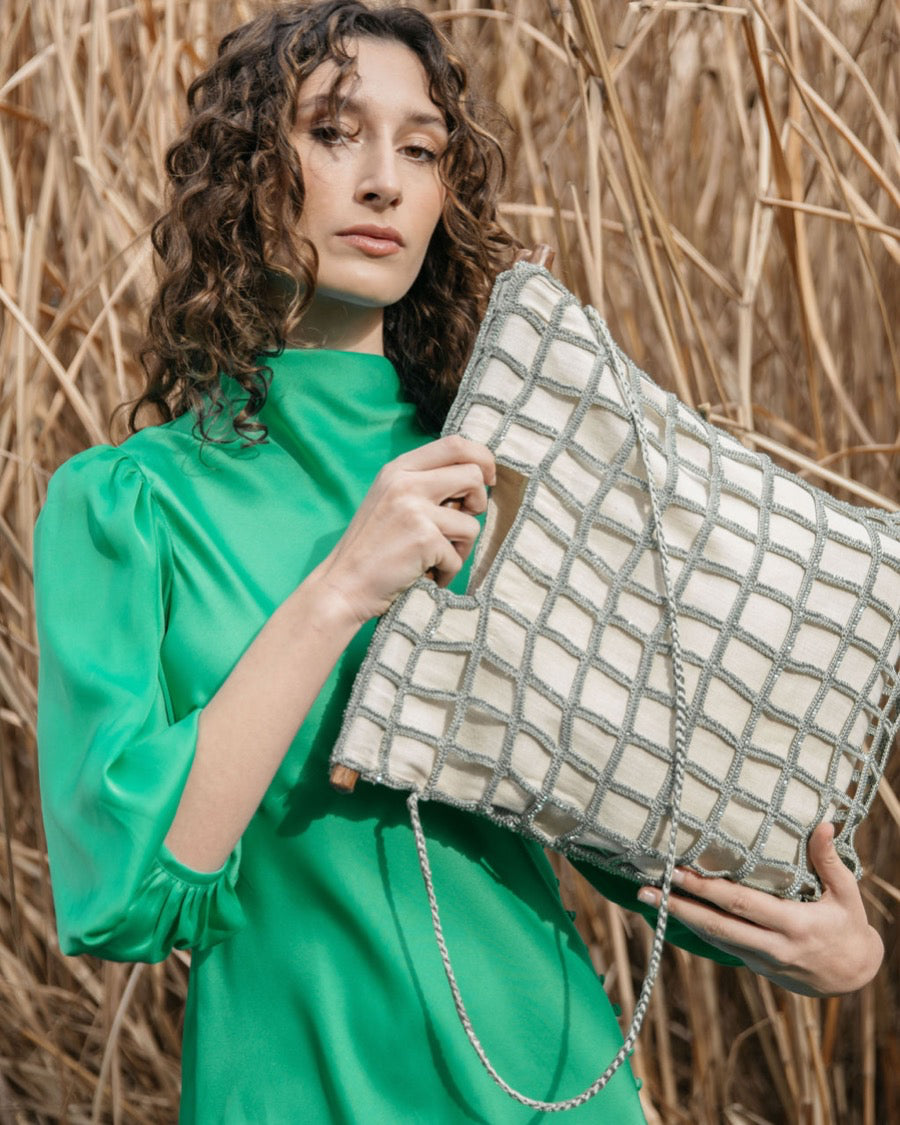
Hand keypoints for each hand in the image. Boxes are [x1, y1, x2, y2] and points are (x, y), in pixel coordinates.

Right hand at [312, 435, 494, 624]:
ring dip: (461, 546)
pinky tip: (427, 575)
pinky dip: (448, 571)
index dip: (482, 458)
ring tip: (437, 557)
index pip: (455, 444)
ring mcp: (414, 509)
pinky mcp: (424, 538)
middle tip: (461, 523)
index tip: (487, 479)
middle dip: (478, 502)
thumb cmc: (373, 548)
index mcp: (398, 468)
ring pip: (472, 521)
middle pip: (473, 474)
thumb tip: (477, 478)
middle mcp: (405, 482)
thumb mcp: (391, 500)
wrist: (344, 584)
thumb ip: (425, 484)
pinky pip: (459, 555)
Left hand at [637, 823, 883, 996]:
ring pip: (714, 939)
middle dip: (680, 906)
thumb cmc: (849, 926)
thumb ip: (829, 860)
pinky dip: (695, 929)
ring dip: (679, 918)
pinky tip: (672, 911)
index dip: (707, 890)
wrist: (854, 977)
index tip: (678, 872)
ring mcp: (762, 959)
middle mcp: (773, 946)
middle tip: (646, 889)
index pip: (741, 905)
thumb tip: (824, 823)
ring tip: (647, 897)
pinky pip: (721, 945)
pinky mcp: (756, 966)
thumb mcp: (847, 894)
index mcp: (794, 925)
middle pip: (718, 926)